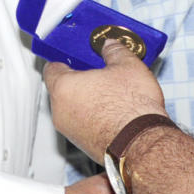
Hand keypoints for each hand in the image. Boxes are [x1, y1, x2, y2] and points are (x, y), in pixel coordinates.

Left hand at [44, 40, 165, 162]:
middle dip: (79, 82)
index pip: (51, 69)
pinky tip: (115, 113)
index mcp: (64, 87)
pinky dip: (94, 119)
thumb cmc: (130, 107)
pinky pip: (84, 126)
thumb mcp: (127, 65)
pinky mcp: (85, 147)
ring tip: (111, 93)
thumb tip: (111, 46)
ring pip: (73, 110)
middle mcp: (61, 112)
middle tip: (98, 73)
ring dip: (87, 102)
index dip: (64, 60)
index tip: (75, 57)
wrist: (142, 143)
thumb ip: (114, 51)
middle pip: (62, 91)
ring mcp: (71, 132)